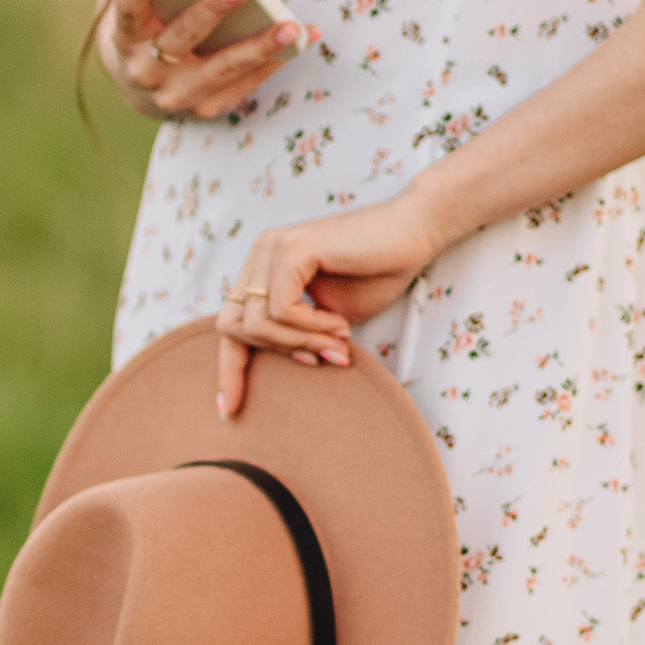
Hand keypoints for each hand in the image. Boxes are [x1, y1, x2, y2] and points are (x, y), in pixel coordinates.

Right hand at [98, 0, 312, 118]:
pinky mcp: (202, 109)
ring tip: (293, 28)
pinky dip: (274, 61)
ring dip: (259, 47)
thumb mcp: (141, 5)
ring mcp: (174, 96)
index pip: (128, 7)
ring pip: (220, 69)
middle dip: (210, 12)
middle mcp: (144, 71)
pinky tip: (303, 35)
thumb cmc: (147, 27)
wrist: (140, 87)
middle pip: (180, 38)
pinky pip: (242, 85)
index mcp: (123, 37)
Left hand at [215, 182, 453, 417]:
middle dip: (274, 354)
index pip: (230, 324)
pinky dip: (312, 328)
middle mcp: (260, 254)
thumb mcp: (327, 320)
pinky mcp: (291, 248)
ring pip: (257, 323)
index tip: (230, 411)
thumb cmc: (377, 274)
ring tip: (338, 347)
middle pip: (232, 327)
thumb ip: (295, 336)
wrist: (415, 232)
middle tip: (321, 359)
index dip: (228, 370)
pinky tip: (341, 325)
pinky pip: (282, 310)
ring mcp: (272, 248)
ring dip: (302, 343)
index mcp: (264, 269)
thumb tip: (271, 369)